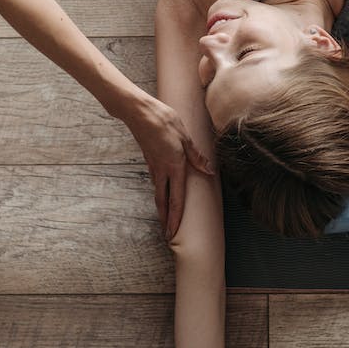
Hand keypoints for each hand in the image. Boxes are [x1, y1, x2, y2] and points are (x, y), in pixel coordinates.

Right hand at [123, 93, 214, 238]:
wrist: (138, 112)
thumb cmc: (163, 120)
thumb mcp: (184, 136)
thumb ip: (196, 155)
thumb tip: (209, 171)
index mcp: (174, 166)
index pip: (176, 199)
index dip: (176, 218)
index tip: (172, 233)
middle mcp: (162, 170)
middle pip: (163, 201)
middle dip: (166, 220)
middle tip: (167, 235)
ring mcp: (153, 166)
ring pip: (158, 192)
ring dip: (162, 208)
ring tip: (165, 219)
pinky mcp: (149, 160)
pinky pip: (156, 181)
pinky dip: (160, 192)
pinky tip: (163, 193)